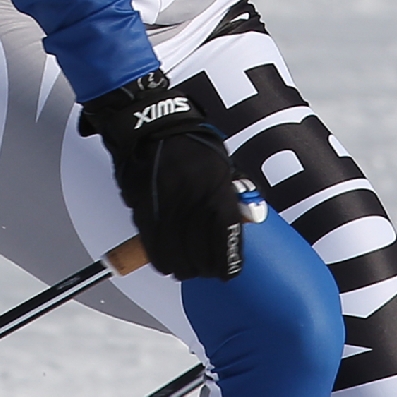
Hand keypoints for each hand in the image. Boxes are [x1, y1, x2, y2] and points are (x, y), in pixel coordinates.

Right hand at [79, 71, 243, 280]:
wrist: (151, 125)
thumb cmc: (192, 142)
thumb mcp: (223, 160)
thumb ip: (237, 191)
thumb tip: (253, 217)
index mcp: (216, 184)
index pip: (226, 236)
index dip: (228, 261)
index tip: (229, 271)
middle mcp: (193, 198)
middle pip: (202, 252)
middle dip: (207, 268)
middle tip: (209, 269)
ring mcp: (167, 205)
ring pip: (177, 256)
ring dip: (184, 268)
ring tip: (189, 267)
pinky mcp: (144, 211)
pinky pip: (154, 248)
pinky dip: (163, 260)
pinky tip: (169, 260)